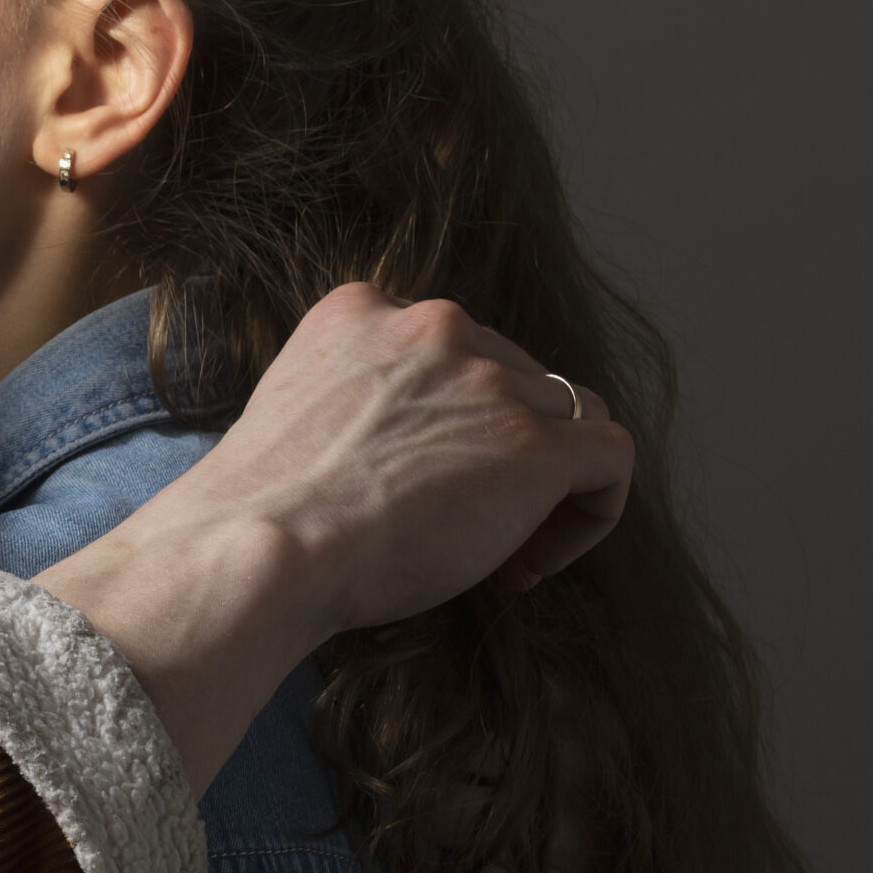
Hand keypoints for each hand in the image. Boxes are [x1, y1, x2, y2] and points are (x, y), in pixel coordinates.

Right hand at [33, 283, 634, 794]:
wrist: (263, 547)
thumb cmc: (262, 514)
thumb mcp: (300, 413)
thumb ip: (359, 401)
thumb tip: (406, 454)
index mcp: (362, 309)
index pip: (450, 349)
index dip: (453, 423)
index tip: (423, 486)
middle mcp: (434, 325)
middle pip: (514, 378)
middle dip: (499, 455)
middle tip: (459, 531)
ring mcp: (489, 380)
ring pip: (568, 416)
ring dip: (544, 486)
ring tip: (499, 555)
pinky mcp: (535, 443)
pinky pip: (610, 460)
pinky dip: (592, 513)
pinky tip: (533, 563)